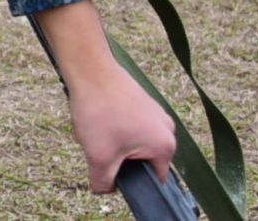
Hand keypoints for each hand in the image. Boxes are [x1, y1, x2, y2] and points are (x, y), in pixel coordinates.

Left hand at [34, 1, 178, 192]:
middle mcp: (167, 129)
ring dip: (114, 141)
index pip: (153, 180)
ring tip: (99, 128)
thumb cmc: (99, 110)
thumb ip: (104, 183)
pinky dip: (113, 126)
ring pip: (133, 142)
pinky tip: (99, 116)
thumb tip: (106, 189)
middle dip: (119, 158)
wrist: (90, 68)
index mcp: (165, 146)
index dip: (131, 181)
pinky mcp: (143, 101)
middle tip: (102, 144)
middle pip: (141, 160)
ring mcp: (156, 113)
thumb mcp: (99, 157)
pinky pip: (129, 126)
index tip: (114, 170)